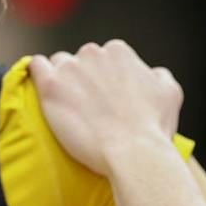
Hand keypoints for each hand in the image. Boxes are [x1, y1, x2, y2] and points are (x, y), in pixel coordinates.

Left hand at [29, 40, 181, 176]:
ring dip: (62, 80)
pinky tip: (45, 92)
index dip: (103, 78)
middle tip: (88, 107)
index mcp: (119, 52)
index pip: (103, 57)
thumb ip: (158, 76)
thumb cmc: (152, 129)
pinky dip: (37, 75)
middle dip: (82, 79)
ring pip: (58, 64)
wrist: (133, 153)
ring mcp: (70, 68)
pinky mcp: (51, 87)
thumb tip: (152, 74)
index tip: (104, 98)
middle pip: (80, 60)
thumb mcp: (170, 93)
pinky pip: (35, 67)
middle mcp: (94, 53)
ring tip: (68, 106)